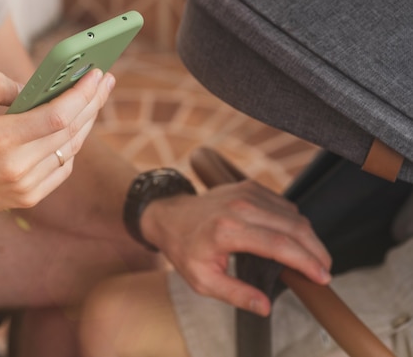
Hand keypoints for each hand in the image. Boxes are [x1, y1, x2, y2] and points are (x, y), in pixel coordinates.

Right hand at [0, 68, 114, 226]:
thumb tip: (31, 87)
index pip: (57, 116)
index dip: (81, 94)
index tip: (95, 74)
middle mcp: (17, 167)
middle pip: (71, 132)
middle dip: (92, 102)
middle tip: (105, 80)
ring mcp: (26, 186)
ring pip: (70, 149)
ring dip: (86, 122)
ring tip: (94, 98)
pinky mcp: (29, 197)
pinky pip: (62, 168)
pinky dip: (71, 145)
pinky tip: (75, 126)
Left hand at [141, 180, 331, 315]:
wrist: (168, 216)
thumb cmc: (185, 250)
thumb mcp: (203, 280)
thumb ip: (236, 294)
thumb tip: (265, 306)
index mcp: (228, 231)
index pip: (280, 246)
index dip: (307, 263)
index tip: (323, 278)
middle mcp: (240, 207)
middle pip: (294, 227)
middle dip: (317, 250)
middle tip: (325, 271)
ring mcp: (246, 193)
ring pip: (293, 214)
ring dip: (308, 237)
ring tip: (312, 259)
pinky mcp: (249, 187)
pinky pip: (283, 204)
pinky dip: (294, 223)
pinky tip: (295, 239)